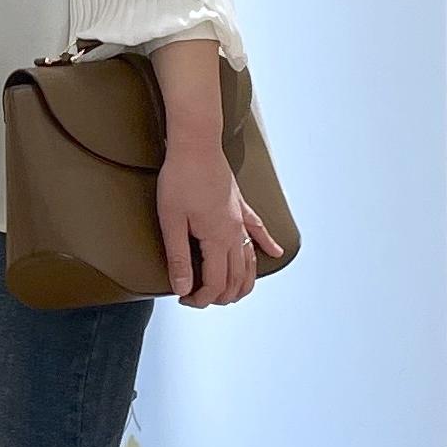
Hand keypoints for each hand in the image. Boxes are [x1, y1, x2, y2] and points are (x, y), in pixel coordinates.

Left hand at [157, 141, 284, 306]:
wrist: (196, 146)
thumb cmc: (180, 178)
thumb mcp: (171, 221)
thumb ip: (178, 257)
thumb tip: (183, 288)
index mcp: (218, 239)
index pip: (216, 283)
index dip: (201, 298)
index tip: (185, 299)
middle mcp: (234, 234)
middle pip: (236, 277)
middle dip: (221, 296)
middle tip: (201, 300)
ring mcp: (240, 220)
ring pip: (250, 260)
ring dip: (244, 282)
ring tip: (233, 294)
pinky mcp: (241, 207)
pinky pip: (259, 230)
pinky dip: (267, 245)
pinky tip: (275, 253)